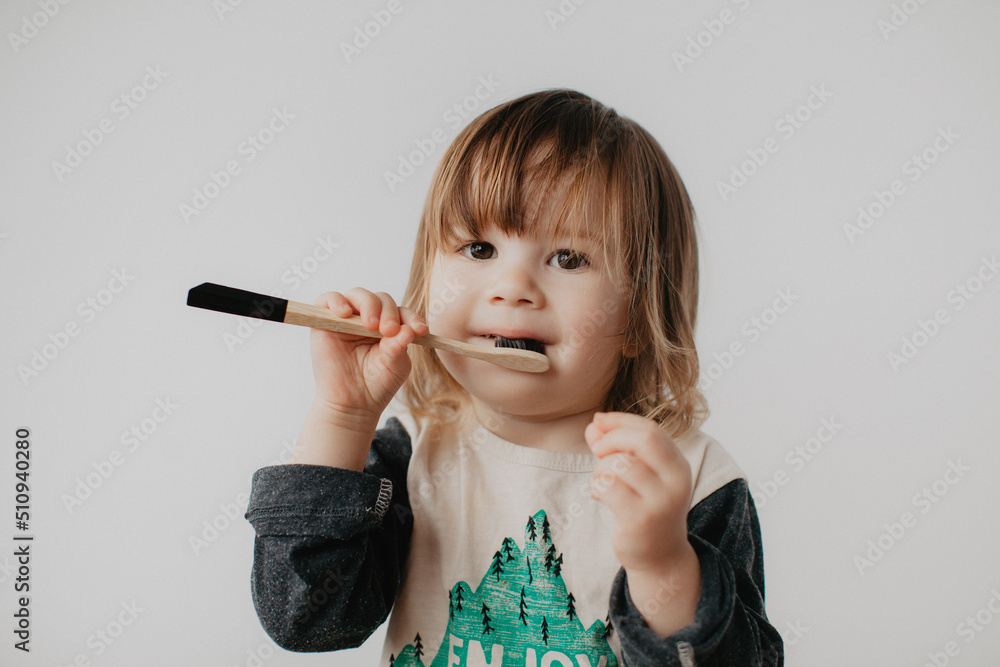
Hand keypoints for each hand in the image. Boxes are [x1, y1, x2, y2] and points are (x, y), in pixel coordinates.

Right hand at [309, 287, 427, 423]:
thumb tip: (407, 330)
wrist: (351, 405)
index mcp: (390, 327)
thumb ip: (399, 347)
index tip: (420, 330)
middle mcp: (369, 319)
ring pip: (358, 295)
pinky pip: (327, 300)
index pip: (401, 312)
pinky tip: (345, 313)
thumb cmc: (376, 384)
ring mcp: (347, 320)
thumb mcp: (395, 366)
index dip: (411, 317)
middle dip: (389, 312)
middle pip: (380, 299)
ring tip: (371, 325)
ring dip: (368, 304)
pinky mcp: (324, 323)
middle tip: (389, 331)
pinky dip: (336, 301)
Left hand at [585, 411, 700, 635]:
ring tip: (600, 481)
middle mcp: (676, 481)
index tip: (599, 421)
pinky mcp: (640, 520)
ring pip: (620, 464)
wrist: (659, 557)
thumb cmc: (645, 508)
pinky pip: (609, 487)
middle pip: (643, 440)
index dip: (620, 420)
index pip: (651, 429)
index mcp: (678, 465)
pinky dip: (596, 486)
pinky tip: (598, 495)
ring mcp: (660, 502)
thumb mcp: (638, 474)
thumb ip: (617, 447)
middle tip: (598, 450)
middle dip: (611, 438)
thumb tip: (594, 425)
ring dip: (600, 468)